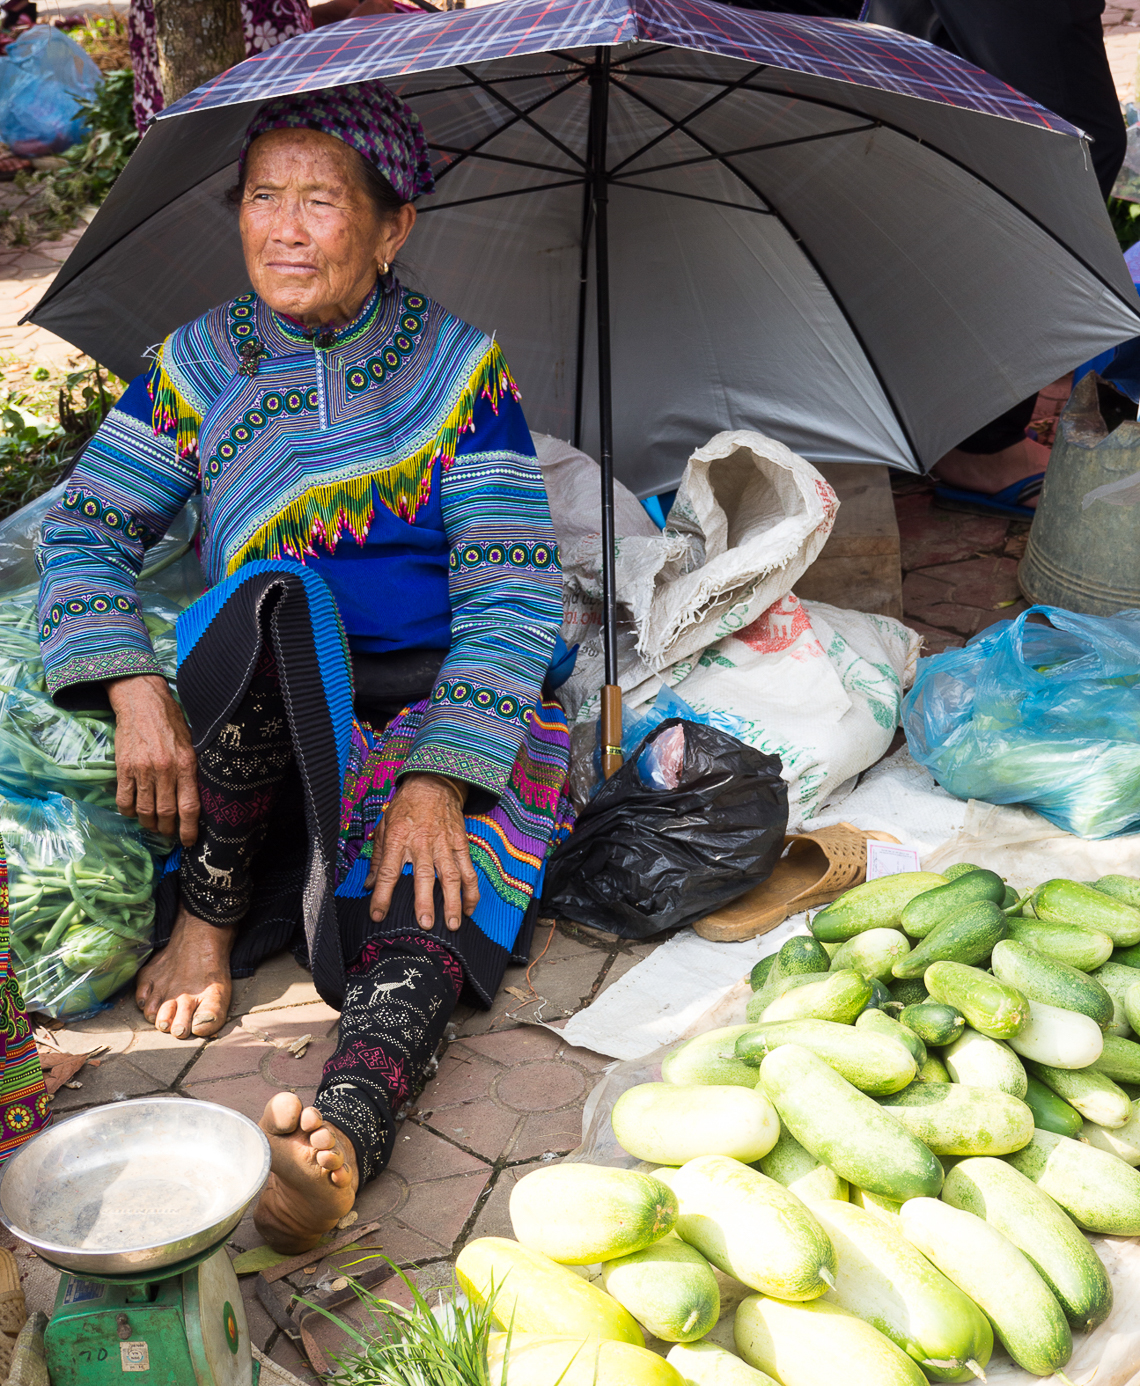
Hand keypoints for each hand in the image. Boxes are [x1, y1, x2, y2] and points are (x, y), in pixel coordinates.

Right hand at [107, 674, 199, 845]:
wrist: (142, 702)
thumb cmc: (172, 722)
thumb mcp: (192, 744)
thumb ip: (192, 770)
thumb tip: (197, 798)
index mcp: (186, 764)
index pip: (189, 806)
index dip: (189, 829)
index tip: (189, 841)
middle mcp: (164, 770)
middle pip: (166, 813)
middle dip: (168, 829)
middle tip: (169, 833)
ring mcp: (142, 770)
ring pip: (144, 811)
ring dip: (149, 824)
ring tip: (153, 825)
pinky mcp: (123, 768)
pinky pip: (124, 800)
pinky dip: (129, 812)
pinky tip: (134, 812)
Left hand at [365, 773, 478, 931]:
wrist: (433, 783)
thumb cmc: (406, 806)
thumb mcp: (385, 826)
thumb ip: (378, 857)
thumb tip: (370, 884)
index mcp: (398, 839)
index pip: (388, 872)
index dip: (382, 896)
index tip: (378, 916)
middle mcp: (422, 843)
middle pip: (423, 876)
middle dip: (424, 902)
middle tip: (425, 924)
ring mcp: (444, 844)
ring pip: (451, 876)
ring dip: (453, 902)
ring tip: (452, 924)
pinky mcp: (460, 844)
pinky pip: (468, 870)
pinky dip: (471, 890)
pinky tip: (469, 908)